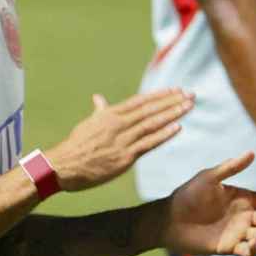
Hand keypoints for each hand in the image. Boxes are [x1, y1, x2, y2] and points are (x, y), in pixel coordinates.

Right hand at [46, 89, 192, 191]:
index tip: (176, 90)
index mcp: (109, 114)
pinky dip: (164, 134)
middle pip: (150, 109)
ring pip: (152, 123)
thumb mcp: (88, 124)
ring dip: (172, 114)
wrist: (64, 166)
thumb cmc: (75, 146)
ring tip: (188, 106)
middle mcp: (118, 124)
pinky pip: (148, 143)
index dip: (160, 95)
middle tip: (191, 94)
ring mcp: (122, 140)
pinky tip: (177, 127)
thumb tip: (98, 97)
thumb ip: (99, 111)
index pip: (140, 101)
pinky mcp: (125, 157)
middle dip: (172, 101)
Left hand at [163, 152, 255, 255]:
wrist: (169, 218)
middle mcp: (245, 215)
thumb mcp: (209, 178)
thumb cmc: (188, 194)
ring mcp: (238, 232)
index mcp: (243, 198)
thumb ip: (230, 168)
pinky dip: (253, 249)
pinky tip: (251, 244)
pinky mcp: (229, 247)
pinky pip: (248, 251)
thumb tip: (252, 153)